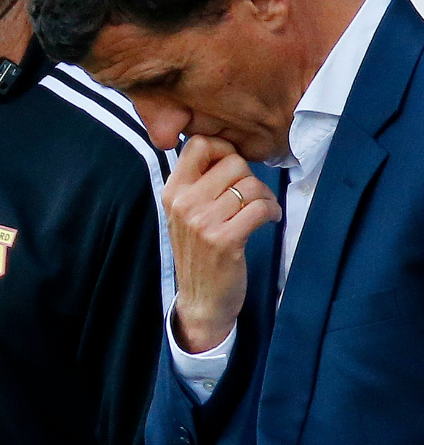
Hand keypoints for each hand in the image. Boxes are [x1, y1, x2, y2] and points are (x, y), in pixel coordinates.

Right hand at [163, 135, 281, 351]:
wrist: (201, 300)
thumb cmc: (199, 253)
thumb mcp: (185, 214)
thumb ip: (198, 184)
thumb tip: (227, 150)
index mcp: (172, 191)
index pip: (199, 144)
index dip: (224, 148)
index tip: (233, 168)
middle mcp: (183, 203)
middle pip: (233, 162)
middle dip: (250, 176)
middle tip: (252, 195)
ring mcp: (202, 222)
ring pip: (250, 185)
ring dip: (266, 197)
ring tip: (263, 210)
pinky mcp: (225, 240)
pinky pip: (260, 208)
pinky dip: (272, 212)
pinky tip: (270, 220)